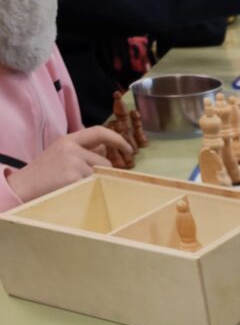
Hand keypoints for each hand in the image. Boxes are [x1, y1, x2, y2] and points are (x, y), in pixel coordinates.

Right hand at [8, 127, 133, 204]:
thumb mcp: (62, 155)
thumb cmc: (44, 174)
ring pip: (101, 175)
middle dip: (102, 173)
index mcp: (68, 140)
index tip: (130, 149)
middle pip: (105, 161)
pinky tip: (74, 192)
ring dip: (95, 183)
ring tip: (75, 186)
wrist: (24, 187)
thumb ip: (83, 151)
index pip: (99, 132)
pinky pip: (94, 186)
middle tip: (84, 181)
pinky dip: (89, 191)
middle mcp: (72, 148)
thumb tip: (106, 150)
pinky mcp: (74, 178)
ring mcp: (73, 163)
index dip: (117, 139)